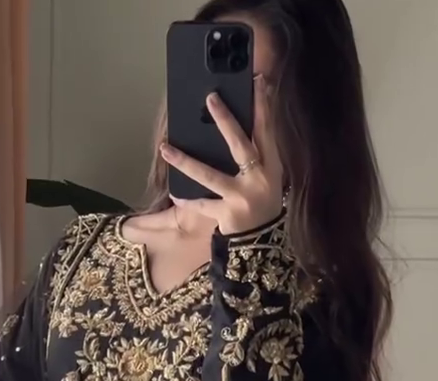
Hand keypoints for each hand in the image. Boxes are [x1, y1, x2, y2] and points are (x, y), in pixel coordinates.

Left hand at [160, 74, 283, 236]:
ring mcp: (242, 197)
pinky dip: (188, 200)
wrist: (263, 244)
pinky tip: (175, 194)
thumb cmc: (261, 205)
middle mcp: (259, 179)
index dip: (263, 106)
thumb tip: (234, 124)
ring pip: (210, 175)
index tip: (257, 81)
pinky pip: (202, 204)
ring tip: (165, 148)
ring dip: (185, 161)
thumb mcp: (267, 178)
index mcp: (272, 167)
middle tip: (211, 98)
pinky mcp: (227, 214)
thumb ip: (256, 155)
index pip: (267, 131)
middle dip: (226, 120)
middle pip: (241, 145)